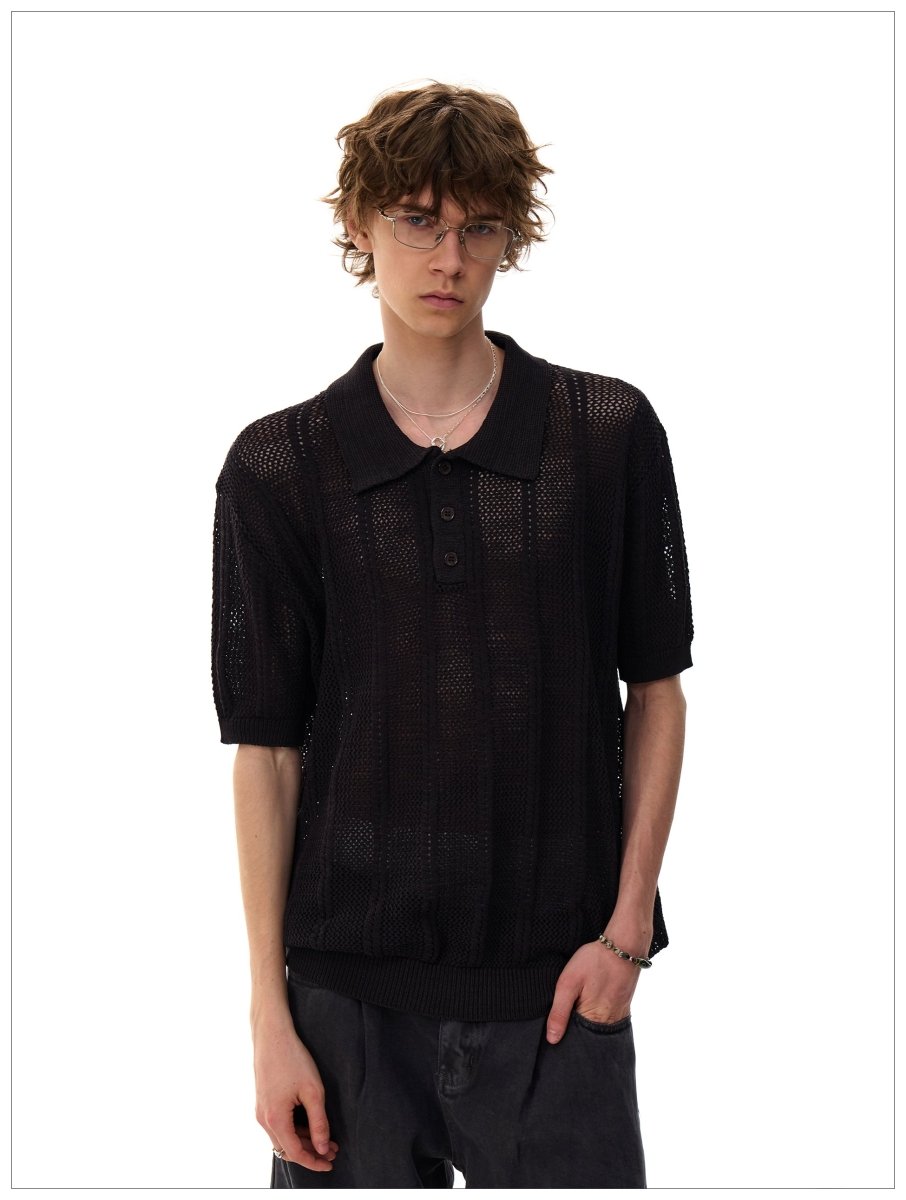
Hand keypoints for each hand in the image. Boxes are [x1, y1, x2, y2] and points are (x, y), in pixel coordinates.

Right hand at [253, 1019, 338, 1171]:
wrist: (272, 1035)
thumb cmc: (293, 1059)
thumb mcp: (313, 1091)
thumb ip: (319, 1123)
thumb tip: (322, 1148)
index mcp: (275, 1119)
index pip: (295, 1152)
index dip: (314, 1161)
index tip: (330, 1163)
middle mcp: (263, 1119)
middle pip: (288, 1148)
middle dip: (311, 1152)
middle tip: (333, 1149)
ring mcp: (261, 1110)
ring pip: (283, 1137)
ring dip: (303, 1140)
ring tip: (326, 1137)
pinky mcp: (263, 1102)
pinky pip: (278, 1125)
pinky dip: (294, 1129)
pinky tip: (311, 1123)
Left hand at [545, 938, 641, 1043]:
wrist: (622, 946)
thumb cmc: (593, 962)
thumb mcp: (568, 983)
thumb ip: (559, 1012)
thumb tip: (552, 1040)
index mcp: (592, 1020)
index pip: (574, 1041)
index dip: (563, 1037)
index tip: (555, 1029)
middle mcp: (608, 1024)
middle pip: (587, 1038)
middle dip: (574, 1032)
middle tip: (566, 1013)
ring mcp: (617, 1016)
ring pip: (596, 1030)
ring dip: (585, 1024)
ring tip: (578, 1006)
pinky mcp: (622, 1008)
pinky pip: (607, 1021)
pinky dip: (596, 1017)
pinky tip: (589, 1004)